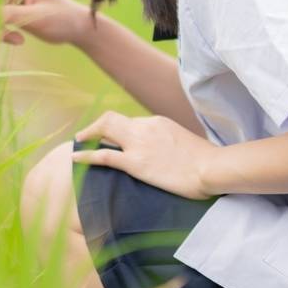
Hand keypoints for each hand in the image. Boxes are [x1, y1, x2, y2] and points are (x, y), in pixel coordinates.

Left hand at [72, 111, 218, 199]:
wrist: (212, 168)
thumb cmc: (206, 161)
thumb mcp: (185, 143)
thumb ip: (169, 142)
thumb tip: (165, 151)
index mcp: (157, 122)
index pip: (131, 123)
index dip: (119, 131)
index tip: (113, 139)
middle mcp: (145, 127)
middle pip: (112, 119)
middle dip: (96, 126)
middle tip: (86, 136)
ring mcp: (139, 144)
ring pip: (104, 130)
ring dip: (88, 135)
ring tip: (78, 142)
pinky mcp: (135, 163)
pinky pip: (103, 155)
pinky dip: (86, 155)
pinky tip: (75, 158)